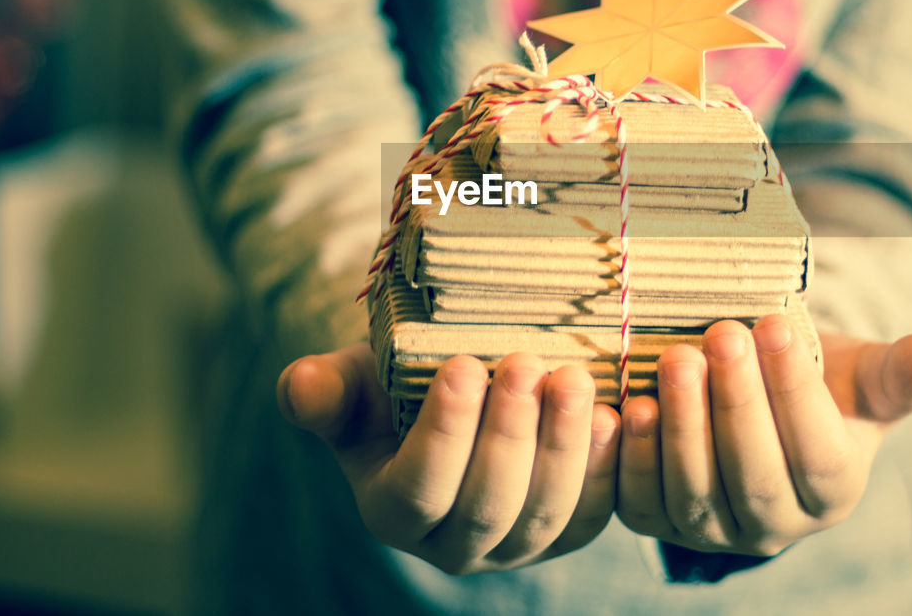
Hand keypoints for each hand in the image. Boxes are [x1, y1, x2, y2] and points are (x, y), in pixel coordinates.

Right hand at [278, 347, 621, 574]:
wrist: (457, 399)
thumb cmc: (396, 389)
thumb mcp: (355, 383)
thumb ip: (326, 391)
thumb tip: (299, 384)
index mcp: (391, 512)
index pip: (418, 487)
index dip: (444, 432)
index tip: (464, 365)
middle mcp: (451, 546)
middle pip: (486, 506)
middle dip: (508, 434)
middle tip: (524, 363)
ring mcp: (514, 547)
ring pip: (543, 515)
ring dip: (562, 446)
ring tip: (572, 378)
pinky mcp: (564, 533)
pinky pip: (591, 515)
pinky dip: (602, 469)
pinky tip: (613, 416)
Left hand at [615, 315, 911, 555]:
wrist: (761, 401)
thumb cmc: (819, 382)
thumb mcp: (864, 373)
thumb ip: (899, 372)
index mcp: (834, 490)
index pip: (817, 452)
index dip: (795, 391)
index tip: (772, 325)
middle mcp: (777, 525)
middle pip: (755, 477)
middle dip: (737, 405)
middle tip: (720, 335)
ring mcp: (716, 530)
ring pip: (696, 494)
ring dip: (683, 429)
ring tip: (675, 360)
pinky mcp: (661, 520)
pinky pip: (642, 503)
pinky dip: (630, 460)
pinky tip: (625, 409)